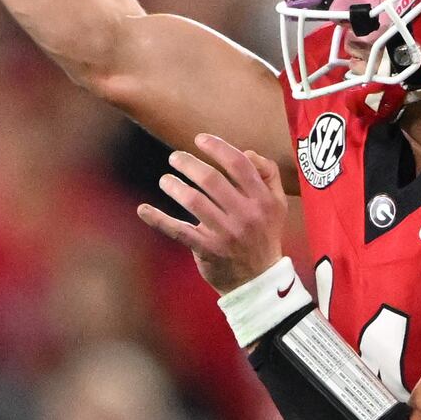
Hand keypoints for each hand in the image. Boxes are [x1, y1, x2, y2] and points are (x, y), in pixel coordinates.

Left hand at [138, 134, 291, 291]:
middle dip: (188, 163)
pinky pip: (178, 231)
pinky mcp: (208, 250)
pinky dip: (158, 219)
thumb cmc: (264, 235)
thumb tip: (247, 152)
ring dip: (174, 186)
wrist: (258, 280)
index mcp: (263, 200)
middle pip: (212, 180)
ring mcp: (226, 234)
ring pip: (194, 201)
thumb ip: (268, 174)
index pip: (239, 164)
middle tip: (175, 157)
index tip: (199, 139)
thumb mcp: (277, 204)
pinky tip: (143, 209)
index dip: (217, 147)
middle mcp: (246, 215)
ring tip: (165, 180)